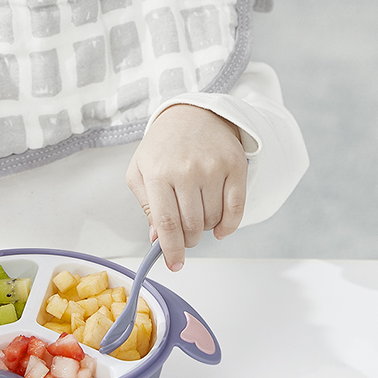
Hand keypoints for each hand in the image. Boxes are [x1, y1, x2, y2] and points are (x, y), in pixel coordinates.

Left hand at [126, 105, 246, 271]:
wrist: (192, 113)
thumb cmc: (162, 146)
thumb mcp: (140, 171)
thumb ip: (146, 207)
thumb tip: (158, 239)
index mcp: (158, 174)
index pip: (167, 223)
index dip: (172, 249)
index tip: (175, 264)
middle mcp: (186, 171)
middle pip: (191, 226)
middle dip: (188, 239)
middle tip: (184, 234)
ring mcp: (213, 168)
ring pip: (213, 220)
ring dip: (206, 229)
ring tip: (197, 215)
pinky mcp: (235, 166)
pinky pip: (237, 209)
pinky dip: (229, 226)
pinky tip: (220, 228)